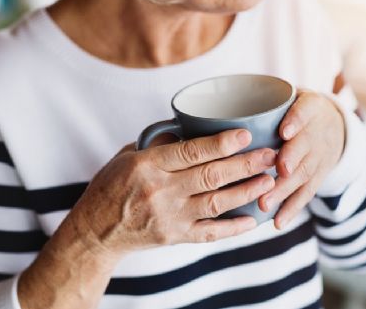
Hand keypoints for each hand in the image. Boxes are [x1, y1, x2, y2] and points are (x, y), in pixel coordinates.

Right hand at [66, 129, 277, 257]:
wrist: (95, 230)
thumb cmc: (111, 187)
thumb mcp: (126, 157)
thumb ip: (158, 145)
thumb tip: (190, 129)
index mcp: (146, 165)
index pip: (190, 152)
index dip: (221, 143)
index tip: (245, 134)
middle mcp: (159, 191)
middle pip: (210, 175)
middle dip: (245, 164)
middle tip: (270, 154)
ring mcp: (168, 216)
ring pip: (216, 202)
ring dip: (246, 191)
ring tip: (268, 180)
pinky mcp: (174, 237)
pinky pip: (210, 232)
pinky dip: (233, 227)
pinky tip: (252, 219)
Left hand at [259, 90, 345, 228]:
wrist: (333, 124)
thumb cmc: (293, 109)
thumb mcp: (287, 96)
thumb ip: (259, 100)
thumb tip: (205, 109)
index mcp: (309, 107)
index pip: (305, 111)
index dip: (296, 121)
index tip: (284, 132)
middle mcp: (317, 133)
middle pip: (305, 147)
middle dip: (290, 160)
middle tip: (276, 171)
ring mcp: (320, 157)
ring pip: (303, 174)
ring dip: (285, 190)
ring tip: (265, 203)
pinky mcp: (317, 177)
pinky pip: (305, 194)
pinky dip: (291, 209)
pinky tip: (277, 222)